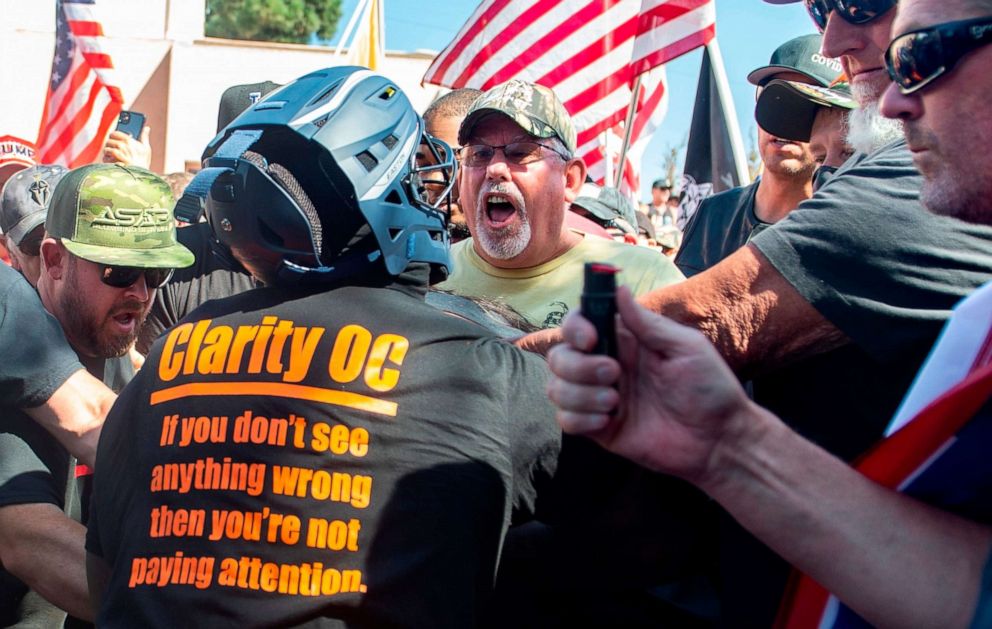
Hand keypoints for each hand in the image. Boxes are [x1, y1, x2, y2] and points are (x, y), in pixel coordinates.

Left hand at [103, 127, 151, 168]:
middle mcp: (121, 145)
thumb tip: (146, 128)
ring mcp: (115, 154)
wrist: (140, 177)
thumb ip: (144, 137)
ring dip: (109, 153)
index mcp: (129, 140)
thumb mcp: (146, 149)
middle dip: (111, 145)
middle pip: (108, 141)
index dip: (114, 136)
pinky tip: (114, 163)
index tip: (115, 138)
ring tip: (115, 157)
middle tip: (115, 149)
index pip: (115, 133)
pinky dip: (108, 160)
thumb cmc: (143, 162)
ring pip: (106, 149)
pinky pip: (105, 158)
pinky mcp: (111, 161)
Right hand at [546, 286, 755, 482]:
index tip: (590, 339)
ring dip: (579, 394)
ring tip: (615, 403)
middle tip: (614, 374)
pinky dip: (580, 419)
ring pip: (556, 388)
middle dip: (578, 366)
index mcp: (625, 341)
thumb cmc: (710, 388)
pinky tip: (609, 422)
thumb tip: (619, 289)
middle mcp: (605, 366)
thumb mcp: (686, 347)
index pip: (579, 323)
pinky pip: (565, 420)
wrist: (717, 440)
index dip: (574, 327)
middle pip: (559, 356)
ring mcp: (599, 397)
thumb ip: (648, 323)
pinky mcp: (599, 428)